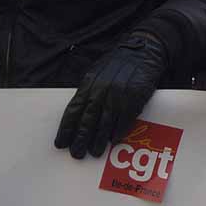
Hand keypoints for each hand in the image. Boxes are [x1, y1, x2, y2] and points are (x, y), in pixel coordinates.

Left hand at [54, 33, 168, 158]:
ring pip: (104, 123)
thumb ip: (89, 91)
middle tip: (77, 153)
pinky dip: (118, 132)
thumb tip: (80, 112)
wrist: (144, 51)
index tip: (61, 143)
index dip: (66, 129)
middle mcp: (101, 90)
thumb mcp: (98, 73)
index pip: (73, 110)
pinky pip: (124, 120)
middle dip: (81, 139)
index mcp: (89, 83)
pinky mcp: (134, 98)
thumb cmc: (119, 63)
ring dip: (99, 140)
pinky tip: (113, 140)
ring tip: (94, 152)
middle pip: (87, 120)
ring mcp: (118, 95)